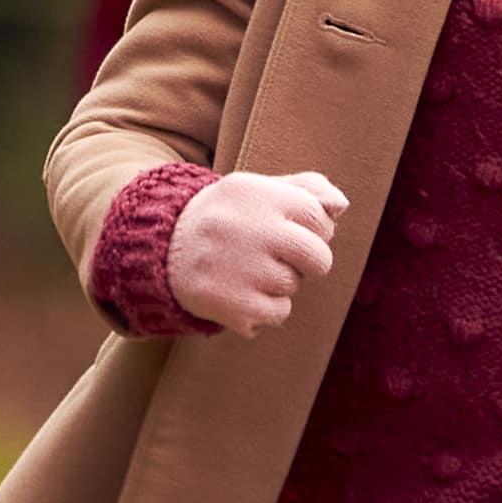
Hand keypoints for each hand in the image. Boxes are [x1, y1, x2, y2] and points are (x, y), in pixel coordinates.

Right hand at [168, 168, 348, 333]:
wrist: (160, 248)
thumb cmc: (226, 217)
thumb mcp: (257, 190)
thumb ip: (305, 189)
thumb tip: (341, 205)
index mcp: (256, 194)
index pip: (318, 217)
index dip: (315, 229)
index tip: (294, 231)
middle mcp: (248, 229)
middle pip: (318, 258)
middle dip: (308, 262)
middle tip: (281, 256)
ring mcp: (239, 268)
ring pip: (294, 286)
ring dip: (279, 283)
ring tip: (246, 269)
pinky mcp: (231, 304)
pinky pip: (278, 314)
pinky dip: (266, 309)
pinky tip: (239, 291)